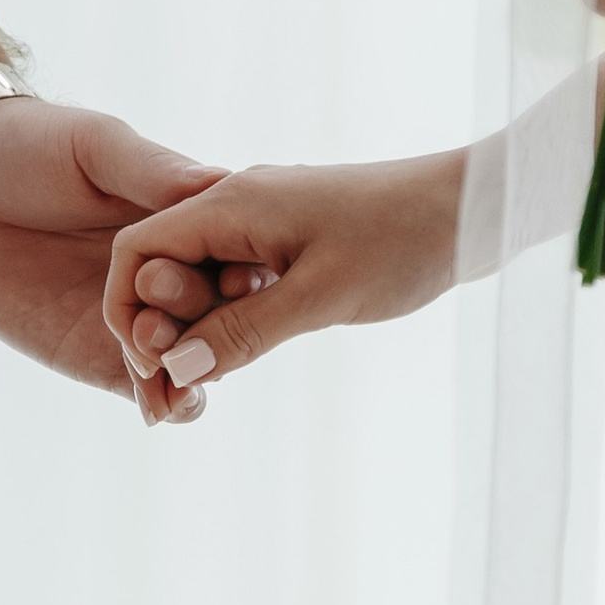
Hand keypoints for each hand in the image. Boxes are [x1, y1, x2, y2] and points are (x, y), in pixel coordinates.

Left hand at [0, 99, 225, 424]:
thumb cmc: (32, 146)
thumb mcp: (96, 147)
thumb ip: (152, 171)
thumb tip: (215, 180)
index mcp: (188, 220)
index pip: (238, 255)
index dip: (243, 274)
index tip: (235, 282)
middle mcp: (177, 273)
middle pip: (220, 314)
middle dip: (205, 324)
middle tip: (162, 317)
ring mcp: (142, 317)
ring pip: (191, 359)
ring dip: (188, 371)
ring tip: (169, 376)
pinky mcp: (100, 354)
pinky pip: (144, 386)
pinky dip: (162, 402)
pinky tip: (159, 409)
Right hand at [106, 151, 463, 399]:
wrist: (475, 206)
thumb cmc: (404, 241)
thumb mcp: (321, 297)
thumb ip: (243, 331)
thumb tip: (176, 367)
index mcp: (232, 204)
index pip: (138, 251)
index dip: (130, 313)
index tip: (151, 370)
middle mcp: (238, 205)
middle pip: (164, 269)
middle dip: (161, 333)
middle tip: (180, 400)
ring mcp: (265, 221)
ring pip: (201, 280)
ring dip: (197, 332)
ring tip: (207, 388)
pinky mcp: (292, 240)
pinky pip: (237, 281)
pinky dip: (230, 320)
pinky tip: (241, 358)